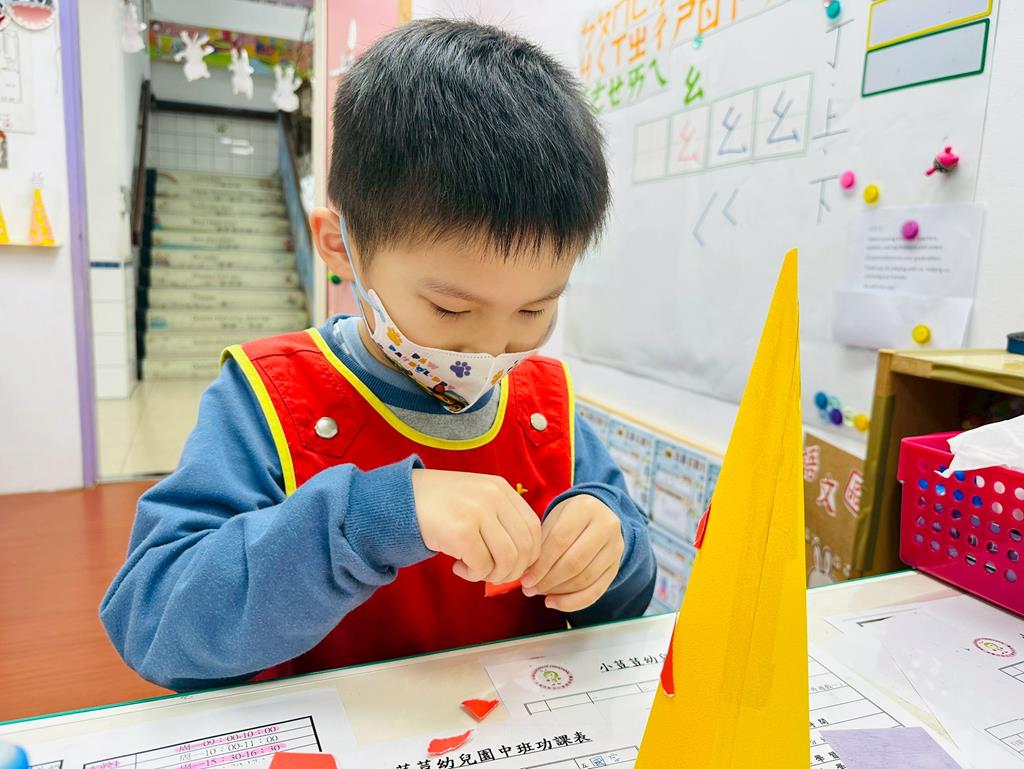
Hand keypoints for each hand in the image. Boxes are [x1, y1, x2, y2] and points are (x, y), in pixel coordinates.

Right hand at [412, 469, 541, 584]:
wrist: (401, 499)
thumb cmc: (441, 505)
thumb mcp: (477, 499)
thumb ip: (501, 520)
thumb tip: (524, 561)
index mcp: (501, 488)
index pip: (534, 528)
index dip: (530, 554)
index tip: (515, 567)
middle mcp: (493, 497)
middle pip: (525, 547)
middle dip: (513, 571)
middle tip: (493, 575)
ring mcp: (478, 512)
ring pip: (507, 560)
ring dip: (493, 575)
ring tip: (475, 571)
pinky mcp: (461, 531)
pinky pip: (482, 566)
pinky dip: (473, 575)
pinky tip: (459, 567)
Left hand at [520, 494, 623, 611]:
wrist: (598, 514)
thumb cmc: (568, 518)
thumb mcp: (553, 519)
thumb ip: (541, 544)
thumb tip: (526, 576)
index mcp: (585, 508)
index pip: (560, 540)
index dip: (541, 563)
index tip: (525, 579)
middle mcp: (606, 526)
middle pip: (575, 562)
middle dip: (549, 580)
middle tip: (530, 589)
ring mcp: (615, 548)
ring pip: (585, 578)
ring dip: (559, 592)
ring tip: (540, 593)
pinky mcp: (616, 566)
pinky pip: (596, 591)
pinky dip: (573, 602)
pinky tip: (554, 602)